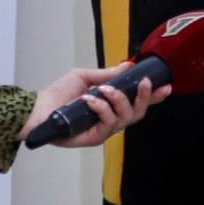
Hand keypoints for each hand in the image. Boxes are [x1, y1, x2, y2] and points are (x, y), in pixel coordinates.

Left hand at [22, 64, 169, 148]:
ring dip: (118, 99)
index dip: (154, 96)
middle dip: (145, 97)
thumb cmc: (58, 94)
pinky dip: (101, 108)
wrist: (37, 109)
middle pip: (140, 112)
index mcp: (112, 105)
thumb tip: (128, 65)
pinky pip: (108, 123)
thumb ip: (107, 74)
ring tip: (101, 89)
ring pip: (126, 117)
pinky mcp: (95, 138)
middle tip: (144, 83)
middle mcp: (111, 119)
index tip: (166, 85)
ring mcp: (104, 130)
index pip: (138, 102)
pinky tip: (88, 99)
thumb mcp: (85, 77)